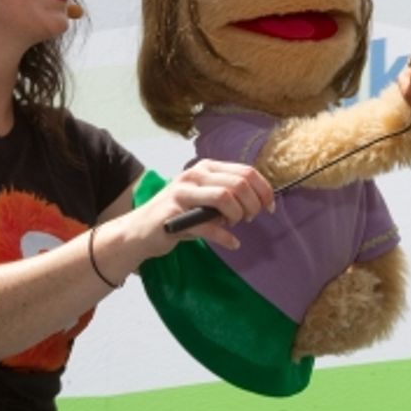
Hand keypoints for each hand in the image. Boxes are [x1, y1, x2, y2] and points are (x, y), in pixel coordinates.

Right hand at [134, 159, 273, 252]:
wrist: (140, 230)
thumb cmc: (178, 215)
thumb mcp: (205, 199)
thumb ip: (228, 194)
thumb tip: (259, 201)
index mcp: (206, 168)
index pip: (245, 171)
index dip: (264, 189)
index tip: (270, 207)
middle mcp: (195, 175)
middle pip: (238, 183)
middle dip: (252, 204)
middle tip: (250, 218)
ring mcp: (182, 192)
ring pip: (225, 197)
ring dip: (237, 215)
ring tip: (235, 225)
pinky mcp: (174, 213)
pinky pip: (208, 225)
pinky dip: (225, 237)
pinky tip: (232, 243)